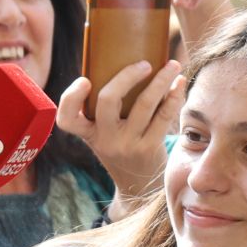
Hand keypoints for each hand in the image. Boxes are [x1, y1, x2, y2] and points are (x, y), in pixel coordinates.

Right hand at [57, 59, 183, 210]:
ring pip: (143, 105)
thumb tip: (123, 59)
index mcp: (88, 133)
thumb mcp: (105, 134)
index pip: (67, 119)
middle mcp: (104, 140)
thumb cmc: (122, 147)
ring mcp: (127, 145)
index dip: (71, 97)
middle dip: (127, 76)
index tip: (85, 80)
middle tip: (145, 64)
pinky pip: (163, 116)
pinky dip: (173, 96)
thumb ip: (105, 108)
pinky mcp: (149, 148)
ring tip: (173, 64)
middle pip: (107, 100)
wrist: (139, 187)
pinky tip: (179, 84)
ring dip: (161, 80)